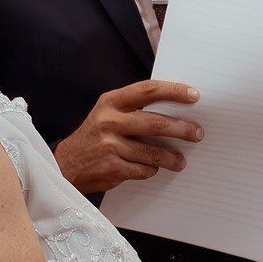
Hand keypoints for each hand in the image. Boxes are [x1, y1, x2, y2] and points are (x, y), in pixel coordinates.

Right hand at [53, 80, 202, 193]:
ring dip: (171, 158)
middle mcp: (109, 121)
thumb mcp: (108, 114)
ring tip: (180, 161)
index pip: (147, 90)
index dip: (173, 91)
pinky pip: (143, 170)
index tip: (194, 95)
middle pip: (156, 123)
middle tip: (197, 133)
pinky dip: (151, 170)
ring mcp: (110, 145)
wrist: (65, 164)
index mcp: (111, 102)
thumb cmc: (95, 136)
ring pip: (153, 152)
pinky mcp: (112, 168)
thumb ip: (134, 110)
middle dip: (182, 129)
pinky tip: (152, 169)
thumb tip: (176, 111)